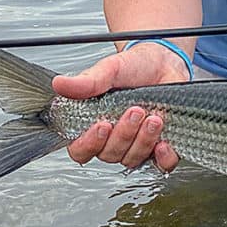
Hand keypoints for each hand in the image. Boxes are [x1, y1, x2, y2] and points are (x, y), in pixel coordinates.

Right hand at [51, 43, 188, 172]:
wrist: (166, 61)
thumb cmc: (136, 67)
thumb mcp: (111, 69)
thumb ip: (88, 81)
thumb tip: (60, 84)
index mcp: (94, 123)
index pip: (80, 149)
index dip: (88, 144)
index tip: (102, 125)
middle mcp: (114, 138)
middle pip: (109, 154)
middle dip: (123, 134)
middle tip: (135, 111)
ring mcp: (137, 144)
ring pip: (133, 159)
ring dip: (143, 140)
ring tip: (154, 117)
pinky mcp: (160, 146)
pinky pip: (161, 165)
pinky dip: (163, 157)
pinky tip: (163, 142)